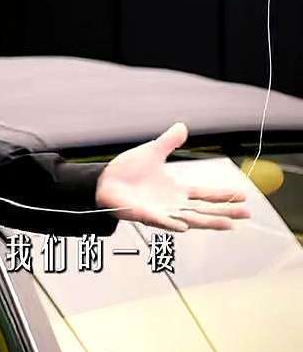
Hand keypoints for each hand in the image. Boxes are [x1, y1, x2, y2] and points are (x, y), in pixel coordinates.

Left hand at [94, 122, 250, 231]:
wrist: (104, 180)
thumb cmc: (128, 170)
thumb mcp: (153, 151)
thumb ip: (169, 141)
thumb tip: (183, 127)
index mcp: (176, 190)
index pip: (205, 194)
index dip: (224, 195)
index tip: (243, 195)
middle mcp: (173, 204)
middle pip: (205, 210)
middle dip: (226, 212)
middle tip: (247, 214)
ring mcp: (161, 212)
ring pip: (190, 219)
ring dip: (209, 221)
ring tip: (229, 224)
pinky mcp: (146, 216)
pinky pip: (162, 221)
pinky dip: (173, 223)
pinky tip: (186, 225)